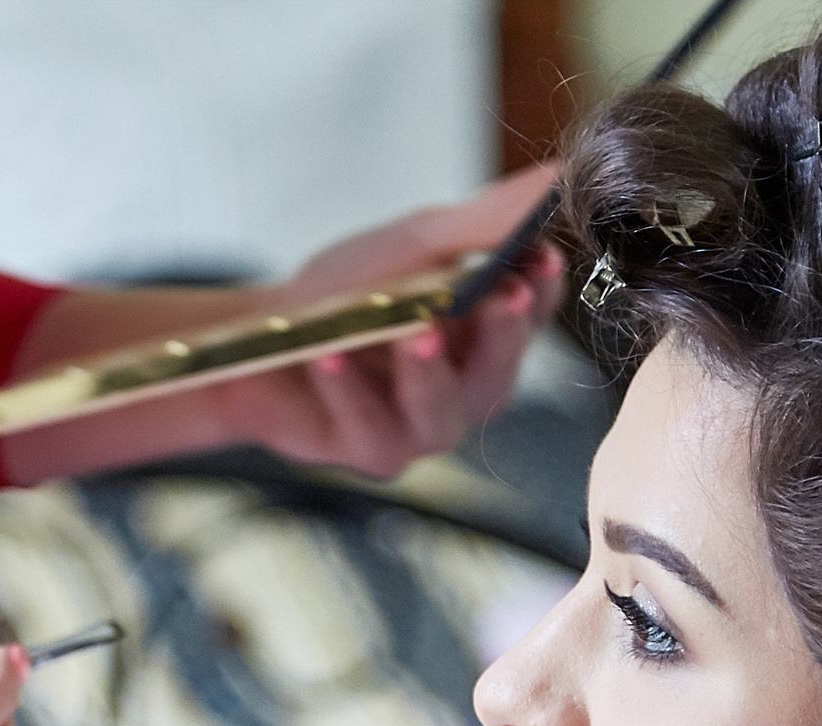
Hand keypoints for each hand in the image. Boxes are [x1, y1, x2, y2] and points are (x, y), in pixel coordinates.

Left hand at [210, 167, 567, 478]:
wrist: (263, 334)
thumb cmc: (347, 293)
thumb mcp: (416, 243)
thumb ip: (486, 221)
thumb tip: (558, 176)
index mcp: (484, 336)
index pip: (531, 317)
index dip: (540, 289)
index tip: (541, 255)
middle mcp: (462, 389)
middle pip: (498, 375)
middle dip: (503, 335)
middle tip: (503, 295)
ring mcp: (417, 428)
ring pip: (439, 414)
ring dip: (429, 373)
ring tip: (418, 333)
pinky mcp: (368, 452)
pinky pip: (369, 429)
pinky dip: (351, 390)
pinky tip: (333, 355)